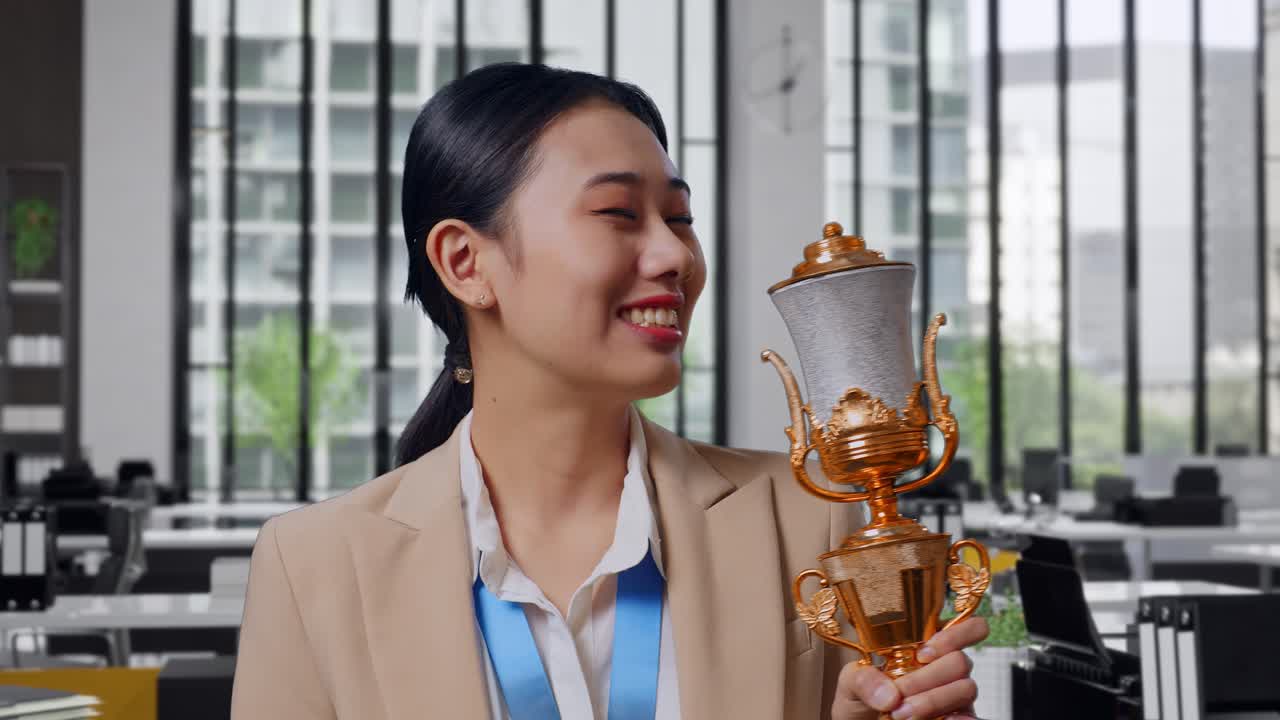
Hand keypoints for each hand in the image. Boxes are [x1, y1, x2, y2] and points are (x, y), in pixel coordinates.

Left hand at [831, 617, 987, 719]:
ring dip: (933, 701)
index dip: (956, 635)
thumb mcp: (851, 682)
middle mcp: (947, 667)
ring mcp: (955, 695)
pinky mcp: (957, 718)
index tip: (924, 653)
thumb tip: (890, 695)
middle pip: (961, 661)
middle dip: (926, 678)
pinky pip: (974, 717)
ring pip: (966, 688)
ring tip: (900, 714)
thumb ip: (864, 679)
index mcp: (927, 646)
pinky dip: (960, 719)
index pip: (968, 627)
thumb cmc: (861, 697)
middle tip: (898, 695)